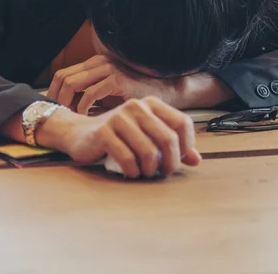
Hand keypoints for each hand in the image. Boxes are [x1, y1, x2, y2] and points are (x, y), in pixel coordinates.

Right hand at [38, 96, 200, 177]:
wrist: (80, 134)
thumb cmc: (119, 137)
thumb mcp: (147, 137)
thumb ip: (173, 145)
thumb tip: (197, 160)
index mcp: (152, 104)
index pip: (183, 124)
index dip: (186, 146)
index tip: (177, 160)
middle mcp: (137, 106)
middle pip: (168, 139)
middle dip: (170, 163)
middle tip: (163, 173)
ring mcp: (119, 117)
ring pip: (149, 152)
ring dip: (150, 170)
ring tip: (145, 173)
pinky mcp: (103, 132)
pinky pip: (127, 158)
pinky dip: (132, 171)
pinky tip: (130, 172)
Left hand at [47, 55, 179, 113]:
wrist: (165, 91)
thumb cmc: (137, 95)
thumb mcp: (109, 93)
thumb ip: (91, 94)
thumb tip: (68, 107)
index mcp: (96, 63)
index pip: (63, 74)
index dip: (54, 92)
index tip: (55, 110)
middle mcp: (100, 62)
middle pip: (63, 77)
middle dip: (56, 98)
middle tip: (60, 116)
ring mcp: (109, 69)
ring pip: (72, 83)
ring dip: (67, 103)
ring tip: (72, 117)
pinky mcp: (117, 80)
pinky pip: (90, 93)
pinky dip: (84, 107)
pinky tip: (87, 117)